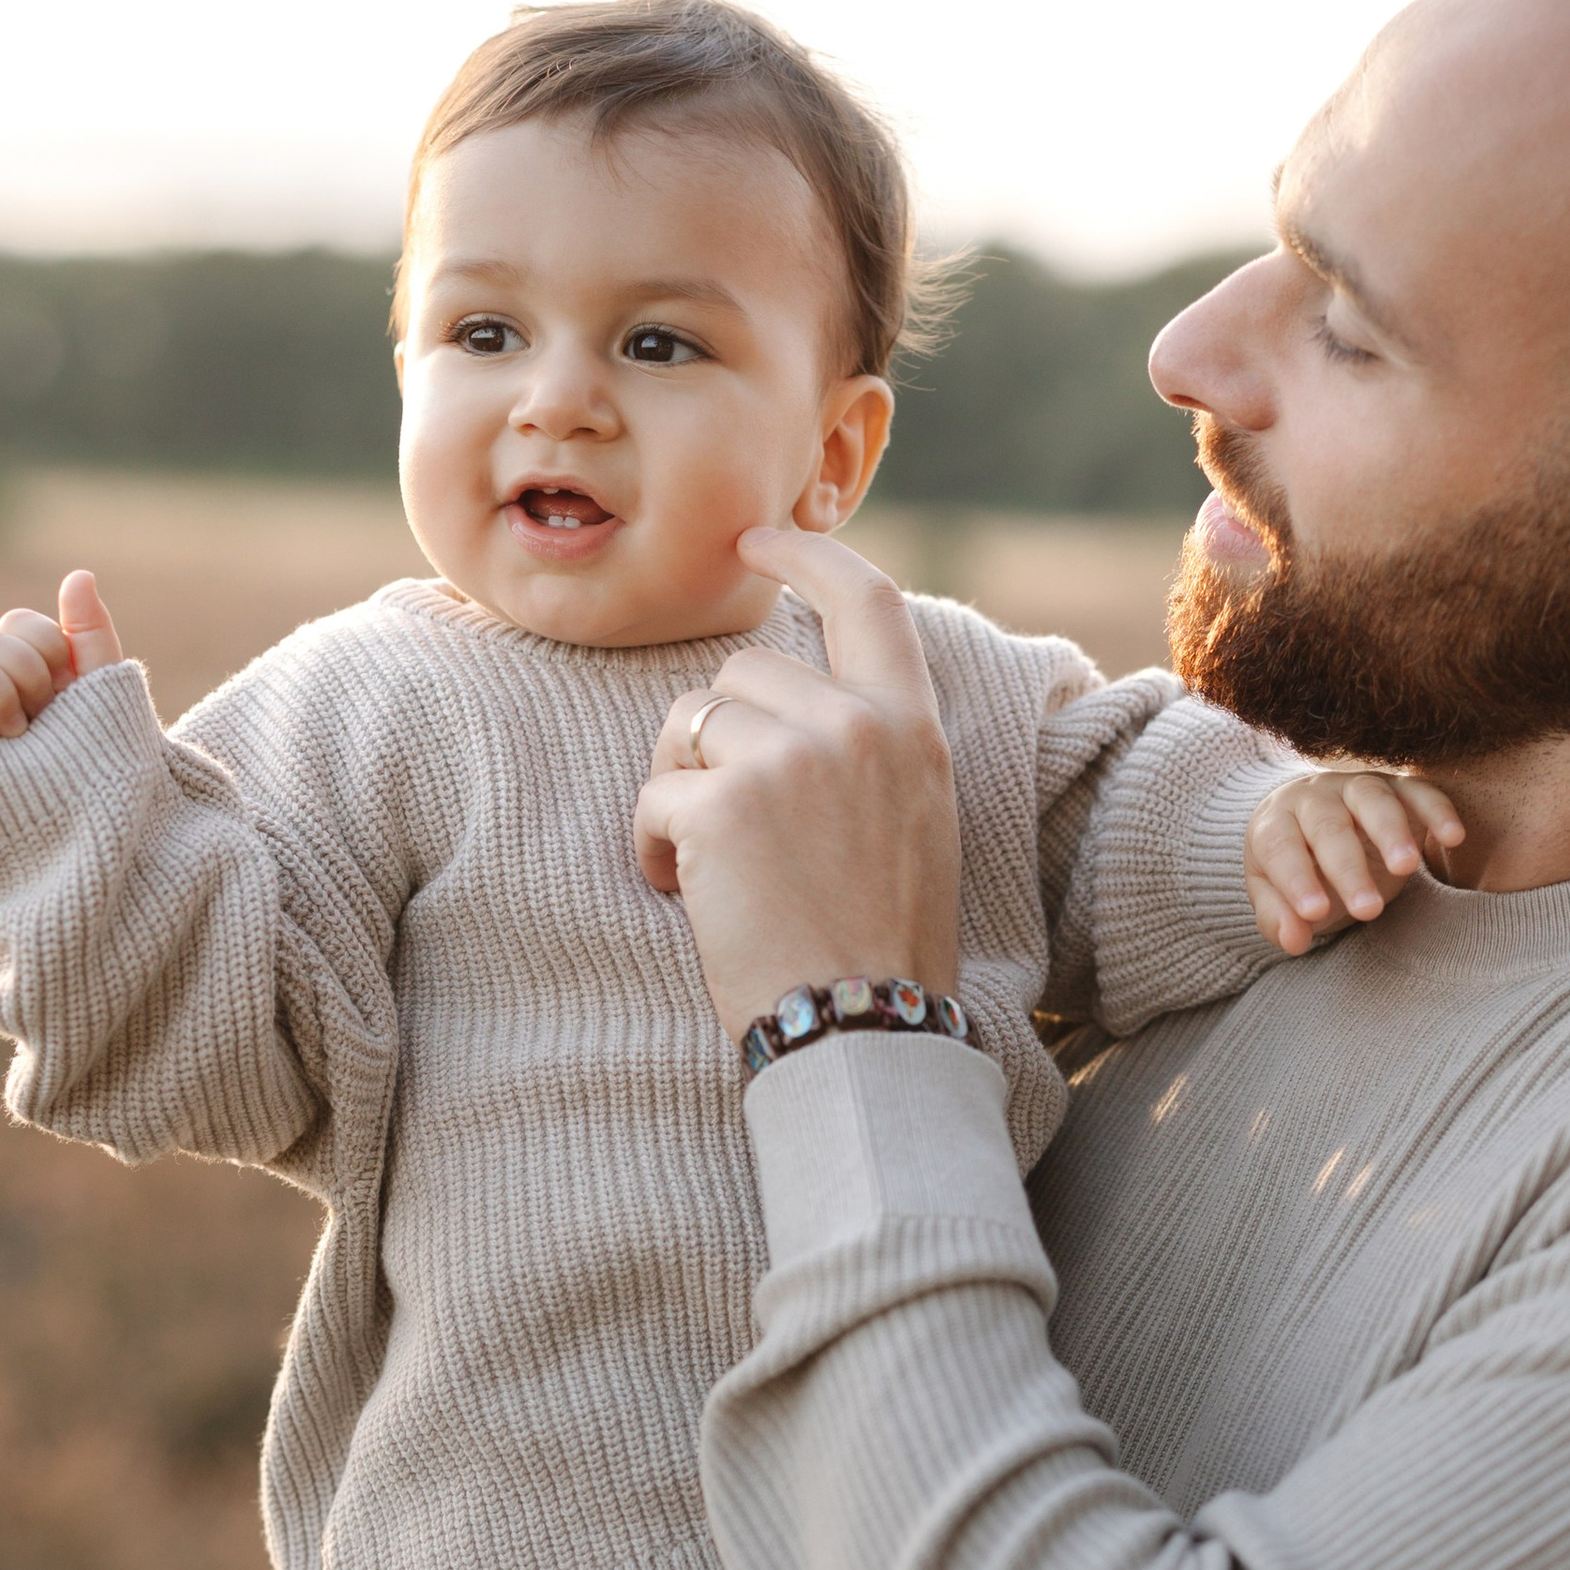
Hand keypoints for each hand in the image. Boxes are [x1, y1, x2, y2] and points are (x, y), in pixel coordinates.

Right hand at [0, 569, 123, 757]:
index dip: (48, 648)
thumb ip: (91, 634)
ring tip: (18, 736)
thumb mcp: (106, 695)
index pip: (19, 624)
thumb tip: (78, 574)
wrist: (95, 824)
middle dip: (27, 677)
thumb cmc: (106, 763)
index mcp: (31, 672)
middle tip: (43, 721)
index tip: (68, 689)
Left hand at [633, 527, 961, 1035]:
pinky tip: (694, 898)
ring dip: (682, 791)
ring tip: (718, 869)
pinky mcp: (724, 806)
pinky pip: (656, 796)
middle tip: (735, 828)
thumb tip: (791, 692)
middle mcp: (857, 726)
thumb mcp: (910, 821)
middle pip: (744, 672)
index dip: (808, 556)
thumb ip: (868, 743)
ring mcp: (790, 760)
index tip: (759, 539)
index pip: (868, 599)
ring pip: (688, 725)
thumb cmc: (879, 946)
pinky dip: (657, 848)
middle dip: (716, 738)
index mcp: (914, 728)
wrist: (865, 1031)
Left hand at [1245, 763, 1464, 953]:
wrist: (1320, 828)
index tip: (1314, 913)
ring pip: (1372, 800)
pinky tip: (1453, 837)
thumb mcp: (1275, 898)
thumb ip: (1277, 920)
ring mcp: (1357, 787)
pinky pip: (1419, 791)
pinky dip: (1437, 809)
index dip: (1296, 880)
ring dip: (1391, 832)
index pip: (1280, 848)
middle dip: (1348, 869)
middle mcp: (1314, 797)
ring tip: (1406, 868)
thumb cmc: (1298, 870)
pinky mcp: (1399, 787)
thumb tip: (1293, 941)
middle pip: (1328, 826)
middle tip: (1368, 910)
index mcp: (1275, 822)